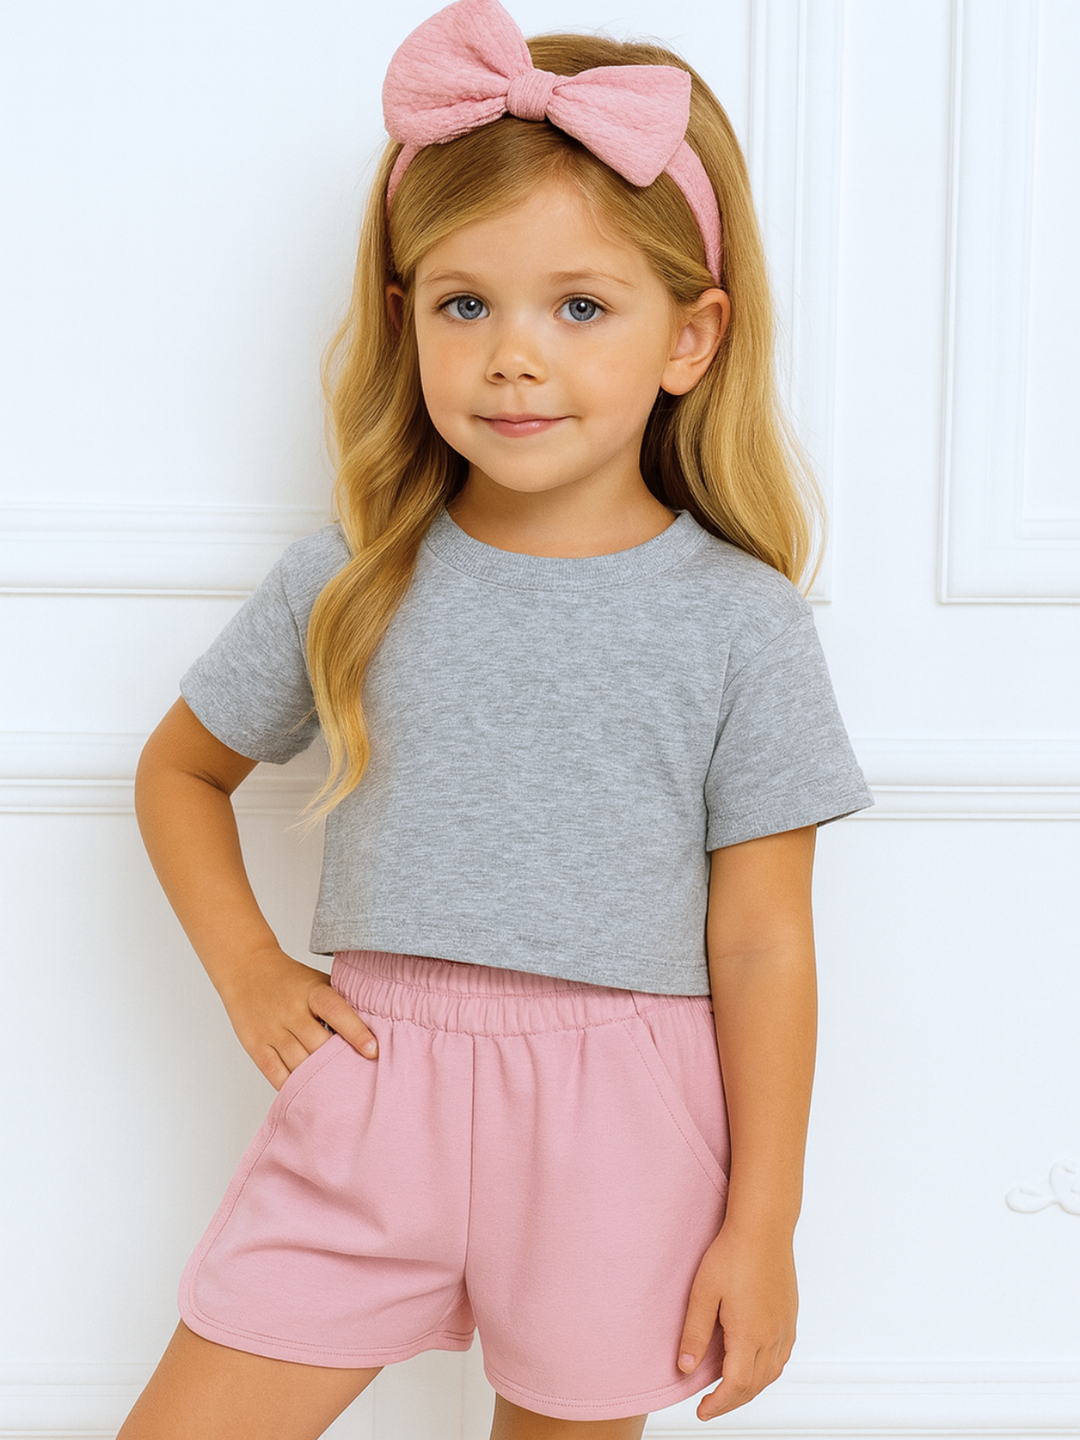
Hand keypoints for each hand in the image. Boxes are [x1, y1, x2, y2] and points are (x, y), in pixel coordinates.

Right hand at [217, 946, 378, 1089]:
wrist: (246, 968)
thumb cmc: (291, 979)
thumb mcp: (318, 982)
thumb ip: (341, 1003)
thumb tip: (375, 1028)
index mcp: (311, 992)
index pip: (336, 1011)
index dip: (356, 1032)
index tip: (374, 1050)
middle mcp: (291, 1011)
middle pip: (318, 1046)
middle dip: (338, 1063)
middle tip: (359, 1078)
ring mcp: (272, 1030)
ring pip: (300, 1064)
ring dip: (319, 1078)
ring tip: (338, 1090)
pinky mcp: (256, 1046)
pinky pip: (277, 1074)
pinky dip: (293, 1086)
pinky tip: (308, 1091)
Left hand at [677, 1225, 797, 1420]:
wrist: (763, 1227)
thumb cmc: (732, 1253)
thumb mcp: (703, 1293)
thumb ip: (694, 1334)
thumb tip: (685, 1368)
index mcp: (749, 1335)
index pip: (736, 1386)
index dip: (718, 1404)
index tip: (702, 1410)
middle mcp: (772, 1336)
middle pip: (755, 1385)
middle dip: (732, 1400)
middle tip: (711, 1404)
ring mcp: (785, 1327)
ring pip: (771, 1373)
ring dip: (751, 1388)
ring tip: (730, 1389)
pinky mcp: (790, 1316)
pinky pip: (782, 1357)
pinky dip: (767, 1371)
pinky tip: (755, 1365)